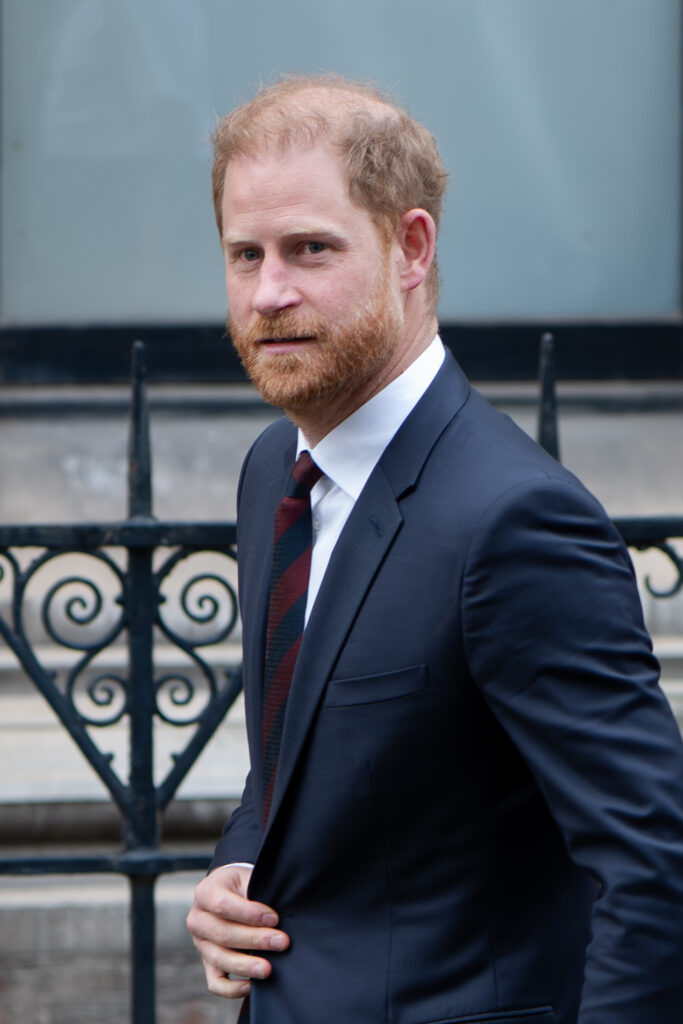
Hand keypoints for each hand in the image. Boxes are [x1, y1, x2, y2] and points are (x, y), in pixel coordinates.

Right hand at [187, 864, 289, 999]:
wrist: (230, 892)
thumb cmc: (242, 885)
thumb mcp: (246, 879)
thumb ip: (255, 894)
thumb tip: (275, 918)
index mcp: (205, 893)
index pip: (222, 904)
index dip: (249, 913)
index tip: (274, 918)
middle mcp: (198, 920)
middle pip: (223, 934)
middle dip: (255, 940)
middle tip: (282, 942)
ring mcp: (201, 944)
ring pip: (220, 959)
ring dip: (246, 966)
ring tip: (268, 968)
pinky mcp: (208, 963)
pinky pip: (215, 983)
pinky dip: (232, 989)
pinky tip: (251, 986)